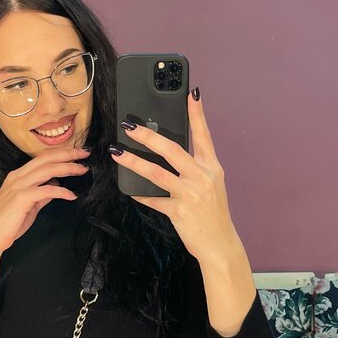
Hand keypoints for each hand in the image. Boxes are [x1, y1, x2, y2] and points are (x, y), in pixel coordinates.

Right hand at [0, 145, 89, 259]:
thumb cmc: (8, 223)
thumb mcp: (29, 205)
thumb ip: (42, 194)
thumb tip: (56, 185)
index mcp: (18, 175)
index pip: (43, 158)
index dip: (62, 153)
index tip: (78, 154)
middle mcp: (17, 176)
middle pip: (47, 158)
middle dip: (68, 154)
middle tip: (85, 154)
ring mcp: (18, 186)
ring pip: (48, 170)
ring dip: (68, 168)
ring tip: (83, 170)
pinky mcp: (22, 198)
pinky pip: (47, 190)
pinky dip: (62, 191)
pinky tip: (71, 195)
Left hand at [110, 89, 240, 265]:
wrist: (220, 244)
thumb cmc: (213, 213)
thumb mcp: (210, 185)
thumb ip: (194, 168)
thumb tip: (168, 152)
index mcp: (212, 167)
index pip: (204, 135)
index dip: (197, 114)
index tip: (191, 94)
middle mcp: (202, 177)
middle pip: (172, 150)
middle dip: (149, 135)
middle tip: (130, 126)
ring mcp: (190, 194)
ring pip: (157, 173)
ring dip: (134, 161)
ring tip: (117, 152)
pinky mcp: (179, 211)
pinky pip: (153, 199)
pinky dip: (140, 194)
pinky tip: (130, 190)